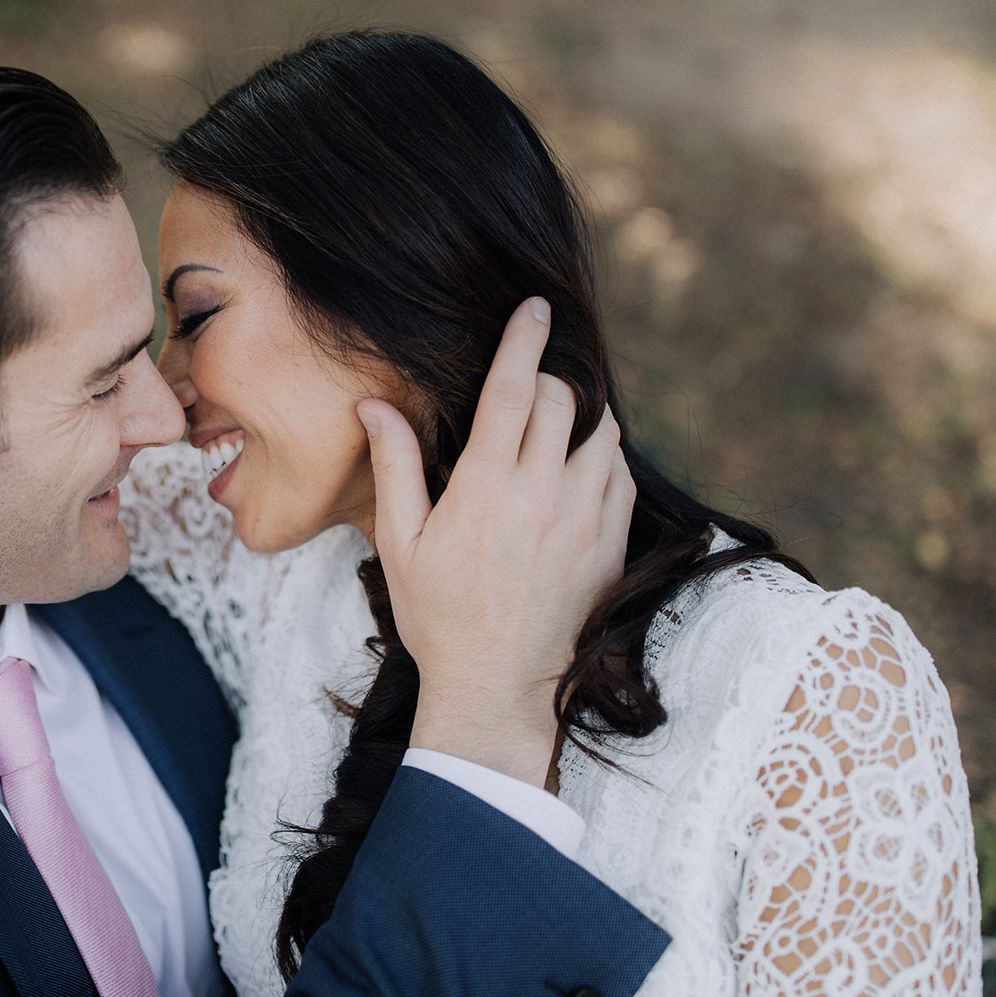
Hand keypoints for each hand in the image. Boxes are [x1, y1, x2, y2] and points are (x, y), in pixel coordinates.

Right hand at [358, 298, 633, 787]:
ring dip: (580, 417)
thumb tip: (373, 404)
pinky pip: (621, 476)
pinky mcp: (611, 546)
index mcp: (485, 489)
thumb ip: (395, 465)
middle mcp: (543, 496)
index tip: (536, 308)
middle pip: (564, 401)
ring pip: (603, 434)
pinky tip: (577, 470)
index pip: (515, 391)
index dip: (526, 341)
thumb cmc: (438, 616)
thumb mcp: (400, 542)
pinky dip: (604, 458)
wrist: (498, 688)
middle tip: (526, 389)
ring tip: (554, 427)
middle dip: (547, 381)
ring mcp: (585, 521)